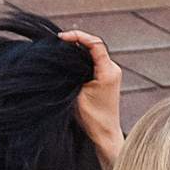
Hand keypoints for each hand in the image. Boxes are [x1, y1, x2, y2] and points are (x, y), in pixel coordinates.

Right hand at [59, 30, 125, 167]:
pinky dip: (81, 58)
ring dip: (78, 49)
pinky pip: (93, 61)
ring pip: (93, 52)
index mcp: (108, 71)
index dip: (78, 36)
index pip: (95, 43)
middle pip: (94, 45)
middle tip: (57, 42)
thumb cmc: (92, 118)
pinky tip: (69, 61)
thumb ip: (71, 73)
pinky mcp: (106, 78)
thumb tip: (60, 56)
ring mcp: (111, 73)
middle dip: (76, 40)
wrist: (104, 134)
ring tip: (60, 49)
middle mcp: (113, 69)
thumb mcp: (77, 93)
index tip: (61, 38)